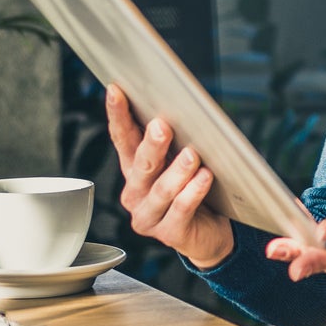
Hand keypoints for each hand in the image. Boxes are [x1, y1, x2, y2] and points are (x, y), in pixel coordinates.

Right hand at [105, 84, 237, 268]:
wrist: (208, 233)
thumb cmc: (193, 190)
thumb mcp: (179, 161)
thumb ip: (174, 141)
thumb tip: (179, 109)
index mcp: (133, 170)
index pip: (122, 138)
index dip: (117, 115)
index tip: (116, 91)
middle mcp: (135, 193)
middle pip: (140, 165)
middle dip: (151, 145)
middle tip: (161, 126)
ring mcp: (149, 216)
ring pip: (161, 190)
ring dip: (177, 170)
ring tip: (192, 155)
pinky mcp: (169, 234)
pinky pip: (181, 210)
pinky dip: (193, 192)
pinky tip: (205, 178)